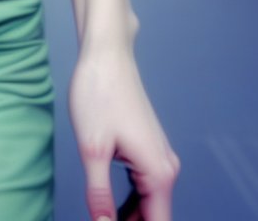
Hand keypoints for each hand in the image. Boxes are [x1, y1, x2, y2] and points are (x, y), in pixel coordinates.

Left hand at [69, 46, 178, 220]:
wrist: (106, 53)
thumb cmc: (99, 92)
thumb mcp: (92, 149)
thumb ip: (99, 195)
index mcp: (158, 174)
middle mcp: (165, 169)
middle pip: (153, 218)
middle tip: (98, 219)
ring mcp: (158, 157)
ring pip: (148, 204)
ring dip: (128, 217)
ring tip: (100, 216)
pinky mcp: (148, 149)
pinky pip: (143, 187)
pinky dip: (128, 201)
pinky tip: (107, 204)